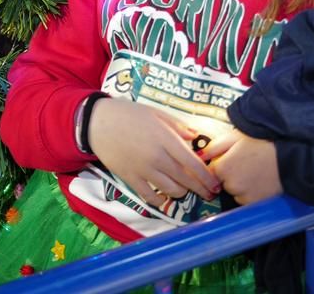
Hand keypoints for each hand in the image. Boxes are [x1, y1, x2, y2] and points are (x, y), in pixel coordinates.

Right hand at [88, 97, 220, 206]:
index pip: (193, 164)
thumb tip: (196, 137)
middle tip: (209, 193)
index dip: (207, 177)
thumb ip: (178, 126)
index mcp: (166, 139)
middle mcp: (157, 158)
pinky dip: (161, 200)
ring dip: (182, 192)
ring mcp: (143, 171)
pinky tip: (165, 197)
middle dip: (201, 189)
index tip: (216, 184)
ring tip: (185, 189)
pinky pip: (150, 197)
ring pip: (171, 191)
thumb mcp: (156, 113)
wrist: (97, 122)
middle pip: (186, 180)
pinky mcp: (130, 179)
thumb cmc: (128, 114)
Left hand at [201, 130, 281, 204]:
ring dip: (240, 185)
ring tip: (256, 171)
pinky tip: (260, 181)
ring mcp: (243, 197)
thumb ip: (214, 147)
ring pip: (234, 192)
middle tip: (247, 162)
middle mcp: (230, 185)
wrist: (290, 157)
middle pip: (223, 182)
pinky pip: (245, 200)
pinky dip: (250, 193)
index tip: (234, 158)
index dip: (223, 163)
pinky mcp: (255, 204)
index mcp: (223, 167)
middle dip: (230, 174)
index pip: (212, 170)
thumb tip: (199, 155)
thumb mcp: (236, 137)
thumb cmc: (263, 142)